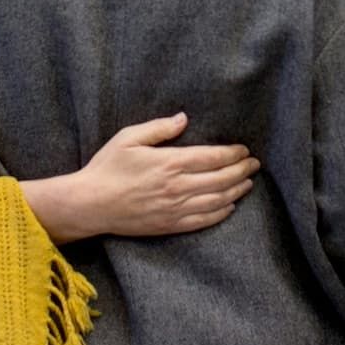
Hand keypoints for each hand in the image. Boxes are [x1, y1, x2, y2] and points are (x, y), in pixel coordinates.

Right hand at [22, 114, 259, 242]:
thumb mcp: (129, 138)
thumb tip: (184, 118)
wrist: (90, 204)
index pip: (212, 157)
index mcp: (169, 163)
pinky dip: (220, 213)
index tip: (244, 150)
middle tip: (254, 165)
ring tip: (247, 183)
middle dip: (241, 171)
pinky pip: (202, 220)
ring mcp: (174, 209)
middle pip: (220, 179)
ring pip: (216, 201)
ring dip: (236, 191)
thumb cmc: (107, 167)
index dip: (232, 154)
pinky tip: (229, 206)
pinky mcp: (169, 225)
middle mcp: (177, 187)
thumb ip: (159, 128)